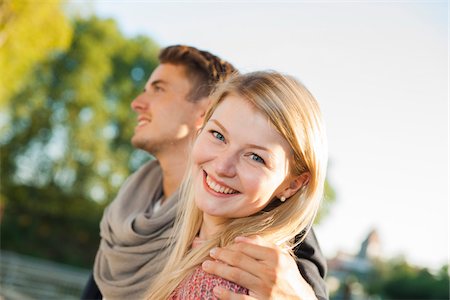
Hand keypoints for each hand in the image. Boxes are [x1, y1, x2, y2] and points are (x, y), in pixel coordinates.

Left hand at [201, 235, 316, 299]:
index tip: (220, 248)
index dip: (230, 246)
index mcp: (275, 257)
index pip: (246, 247)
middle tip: (210, 254)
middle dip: (220, 255)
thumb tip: (239, 238)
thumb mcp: (282, 258)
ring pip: (236, 275)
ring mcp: (266, 289)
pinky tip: (216, 290)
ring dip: (218, 269)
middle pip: (238, 259)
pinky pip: (240, 299)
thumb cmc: (289, 278)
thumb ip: (263, 245)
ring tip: (206, 267)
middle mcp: (271, 271)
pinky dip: (226, 295)